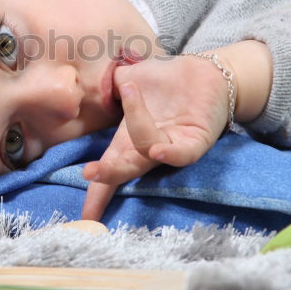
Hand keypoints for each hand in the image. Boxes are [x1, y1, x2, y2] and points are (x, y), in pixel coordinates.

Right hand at [80, 41, 272, 221]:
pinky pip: (183, 154)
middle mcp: (148, 149)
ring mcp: (172, 147)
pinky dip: (170, 154)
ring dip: (135, 129)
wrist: (206, 72)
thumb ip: (107, 87)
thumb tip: (85, 88)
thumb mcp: (128, 80)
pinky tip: (157, 150)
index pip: (108, 167)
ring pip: (147, 154)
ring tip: (129, 90)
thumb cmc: (167, 81)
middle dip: (107, 175)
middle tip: (89, 174)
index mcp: (128, 140)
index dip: (95, 194)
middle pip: (125, 169)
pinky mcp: (196, 141)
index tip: (84, 217)